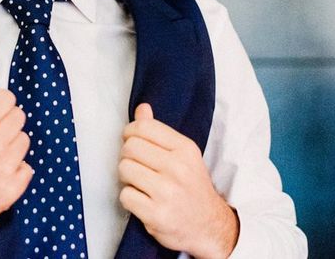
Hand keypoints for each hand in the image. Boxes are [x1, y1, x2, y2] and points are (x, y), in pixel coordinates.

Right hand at [0, 82, 32, 254]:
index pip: (6, 98)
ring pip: (24, 140)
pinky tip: (0, 171)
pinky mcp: (10, 190)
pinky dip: (16, 169)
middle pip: (19, 116)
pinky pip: (27, 167)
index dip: (1, 102)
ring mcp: (3, 169)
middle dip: (7, 120)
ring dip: (12, 144)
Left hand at [119, 103, 238, 257]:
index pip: (144, 127)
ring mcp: (166, 192)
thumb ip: (159, 132)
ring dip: (126, 177)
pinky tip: (142, 200)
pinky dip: (129, 198)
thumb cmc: (192, 186)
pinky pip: (125, 195)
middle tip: (136, 164)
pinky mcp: (156, 215)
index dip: (130, 131)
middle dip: (127, 155)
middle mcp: (177, 168)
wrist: (210, 225)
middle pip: (130, 147)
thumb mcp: (183, 154)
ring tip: (139, 182)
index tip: (131, 140)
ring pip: (124, 169)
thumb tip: (142, 108)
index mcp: (185, 149)